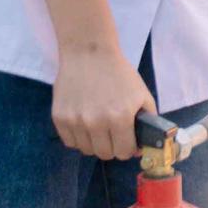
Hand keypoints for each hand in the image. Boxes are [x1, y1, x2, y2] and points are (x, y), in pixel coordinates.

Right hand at [52, 38, 156, 160]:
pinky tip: (84, 124)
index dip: (128, 149)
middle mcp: (96, 122)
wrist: (89, 53)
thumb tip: (142, 147)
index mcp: (120, 117)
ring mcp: (75, 121)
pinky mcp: (59, 117)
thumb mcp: (142, 94)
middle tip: (113, 135)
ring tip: (98, 128)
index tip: (127, 141)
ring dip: (94, 143)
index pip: (123, 152)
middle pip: (104, 154)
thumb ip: (147, 121)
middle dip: (112, 147)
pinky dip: (78, 138)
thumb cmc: (119, 73)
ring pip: (86, 150)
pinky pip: (69, 142)